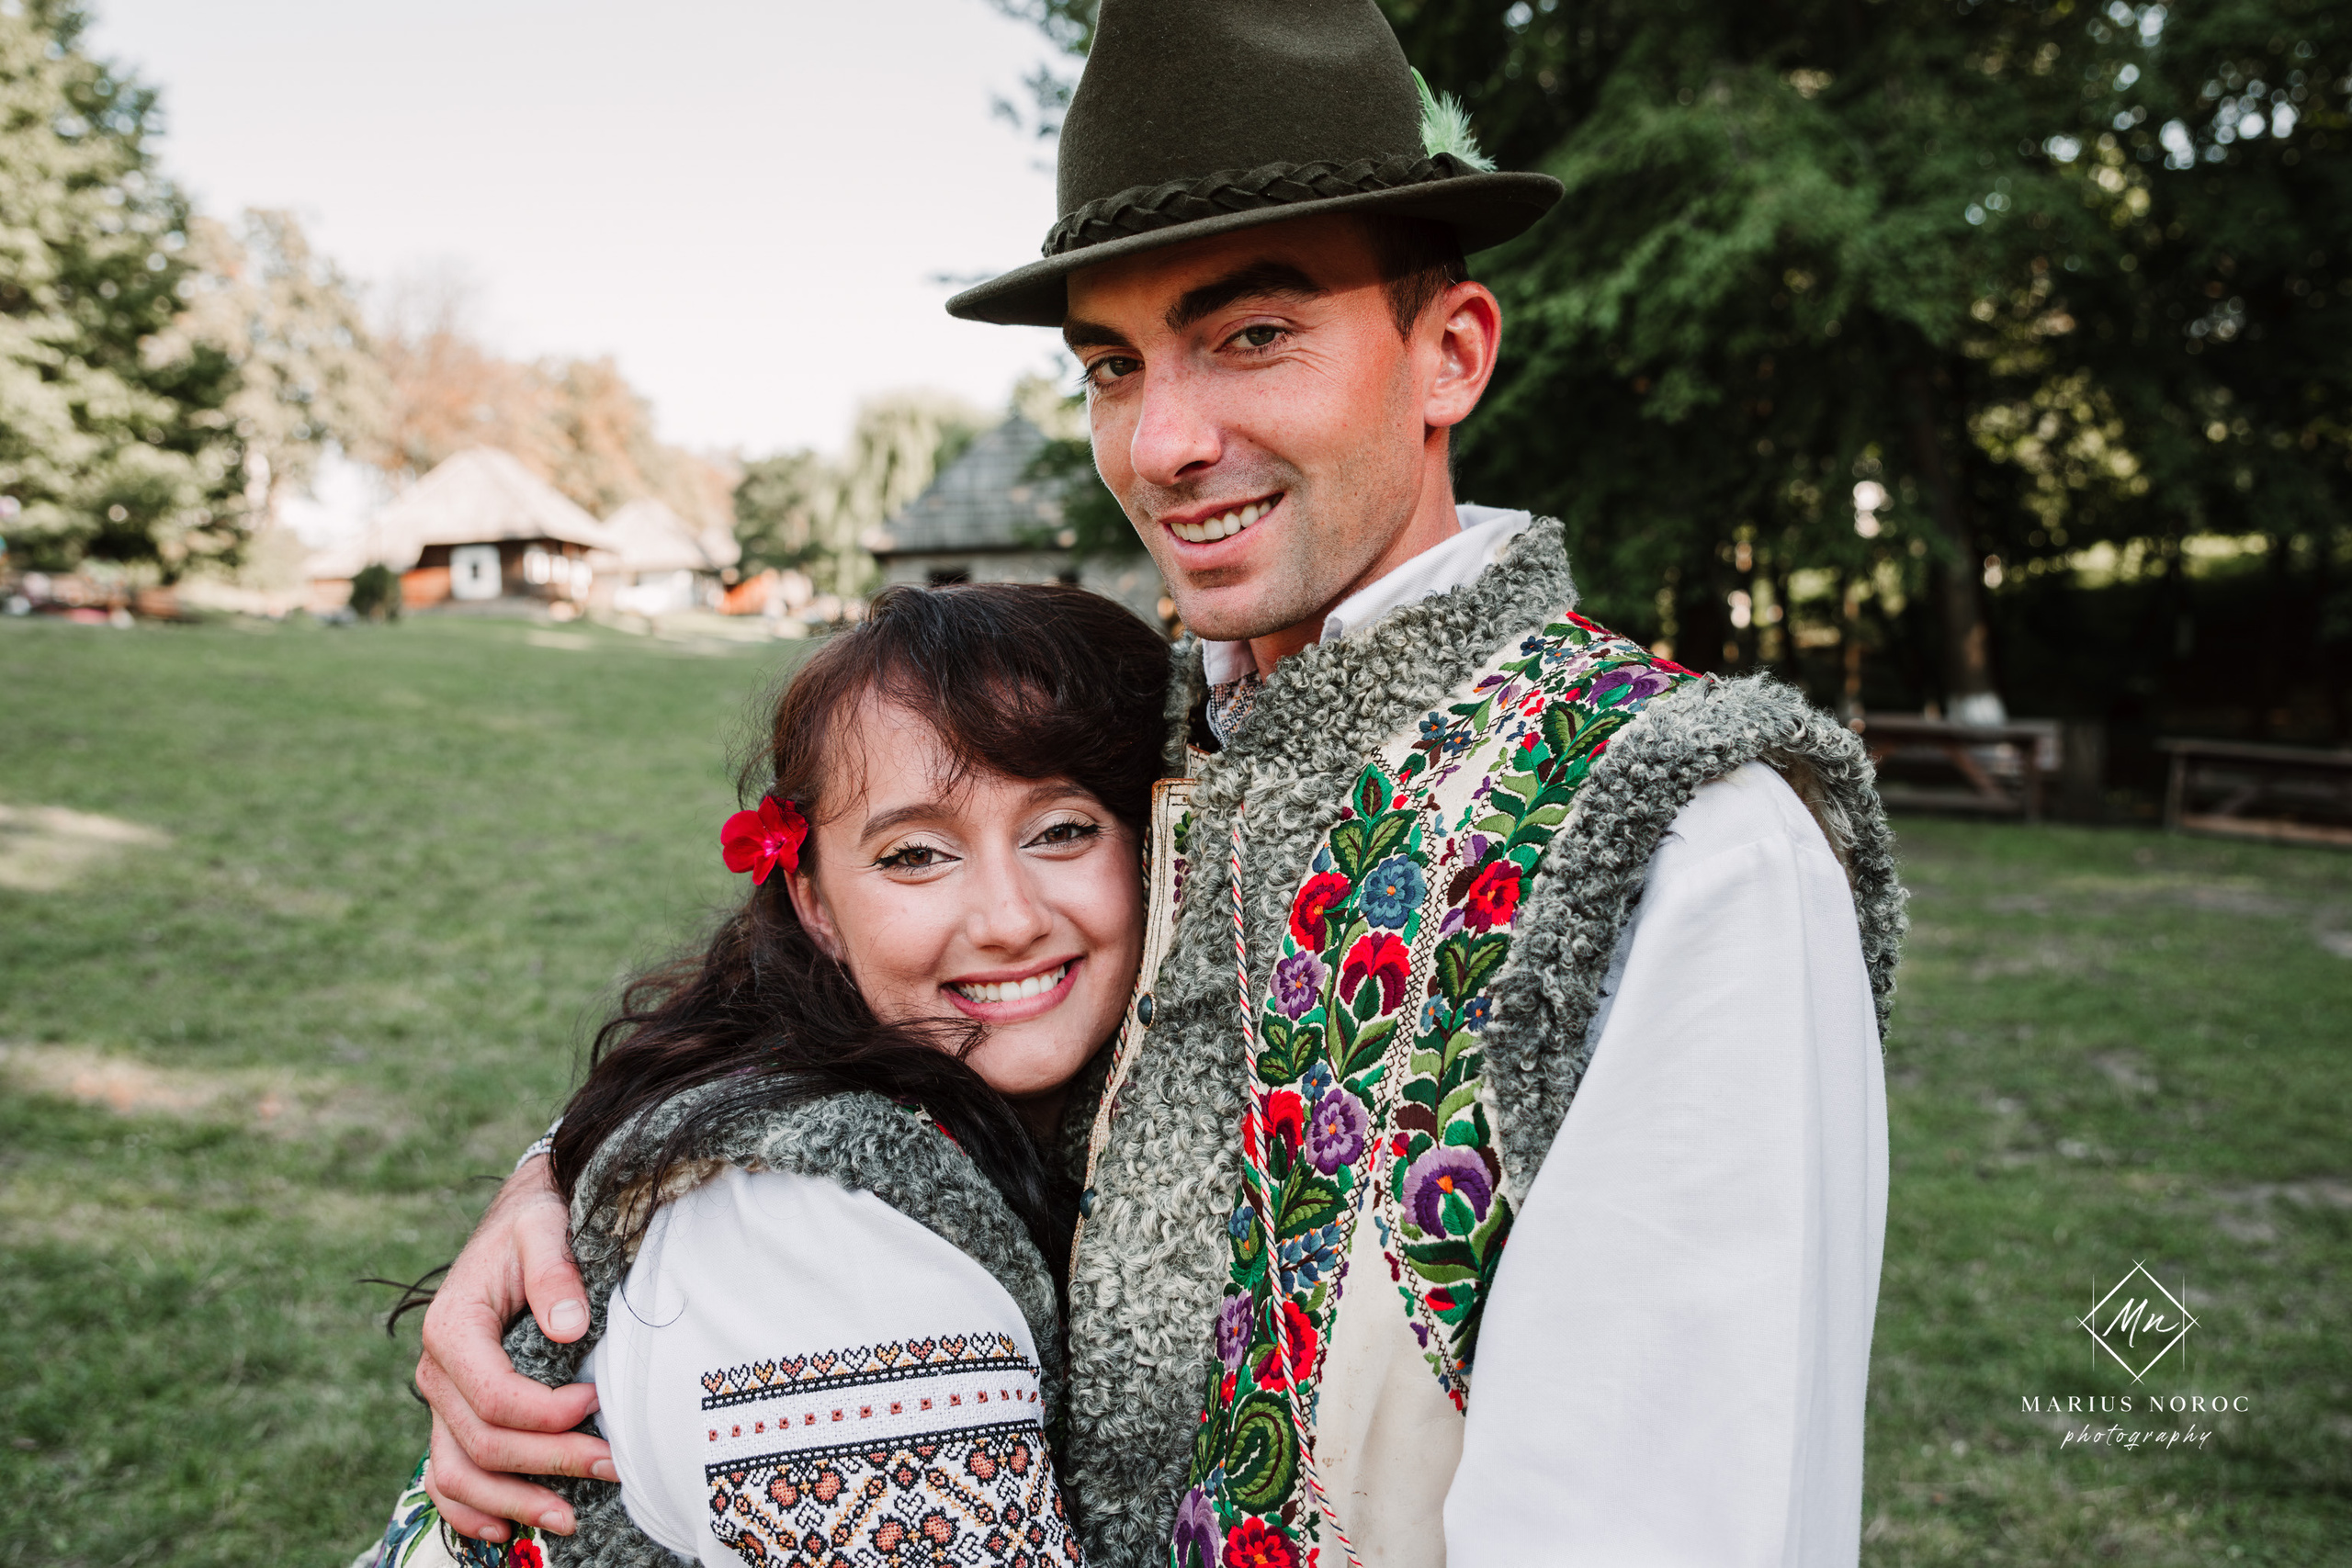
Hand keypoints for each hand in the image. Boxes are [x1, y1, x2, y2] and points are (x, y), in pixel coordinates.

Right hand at [415, 1154, 613, 1538]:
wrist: (520, 1220)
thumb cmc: (536, 1223)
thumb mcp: (546, 1228)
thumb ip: (555, 1272)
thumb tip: (572, 1326)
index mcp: (453, 1326)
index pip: (492, 1396)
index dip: (544, 1416)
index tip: (594, 1403)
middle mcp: (438, 1369)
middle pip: (483, 1442)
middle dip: (548, 1463)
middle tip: (612, 1465)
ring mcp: (443, 1397)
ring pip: (458, 1472)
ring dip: (511, 1503)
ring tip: (568, 1518)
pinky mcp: (455, 1412)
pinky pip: (445, 1476)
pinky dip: (470, 1509)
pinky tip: (507, 1528)